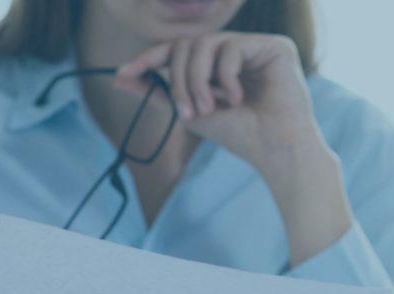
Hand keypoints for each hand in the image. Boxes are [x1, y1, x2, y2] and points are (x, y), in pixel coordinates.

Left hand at [113, 32, 324, 174]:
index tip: (123, 72)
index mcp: (218, 63)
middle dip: (179, 79)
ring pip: (205, 44)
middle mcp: (237, 49)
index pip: (179, 49)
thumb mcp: (190, 113)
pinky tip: (237, 98)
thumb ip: (158, 93)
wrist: (274, 150)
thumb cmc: (239, 135)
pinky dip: (225, 76)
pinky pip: (231, 47)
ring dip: (197, 80)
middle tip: (186, 111)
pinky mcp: (275, 46)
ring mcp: (256, 46)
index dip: (150, 57)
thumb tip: (118, 78)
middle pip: (187, 45)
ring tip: (209, 108)